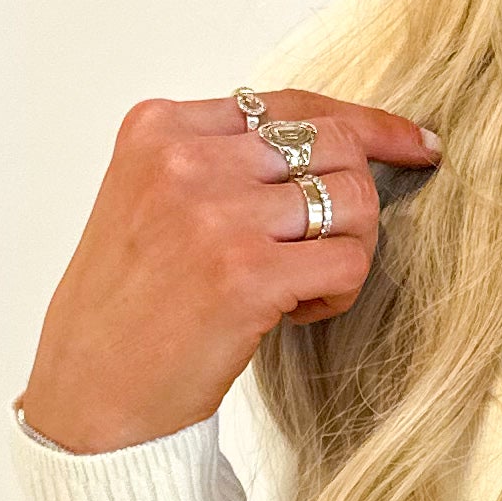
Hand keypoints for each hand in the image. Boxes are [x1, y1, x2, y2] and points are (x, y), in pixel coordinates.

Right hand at [17, 87, 439, 454]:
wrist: (88, 397)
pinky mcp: (246, 274)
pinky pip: (350, 262)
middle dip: (361, 195)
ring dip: (351, 249)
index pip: (291, 103)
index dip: (366, 122)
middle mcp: (184, 159)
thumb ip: (219, 160)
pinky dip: (341, 293)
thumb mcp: (150, 201)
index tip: (413, 142)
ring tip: (304, 287)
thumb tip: (331, 141)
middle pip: (334, 142)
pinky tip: (297, 314)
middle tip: (341, 245)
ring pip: (354, 199)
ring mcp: (215, 214)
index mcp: (158, 128)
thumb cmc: (126, 310)